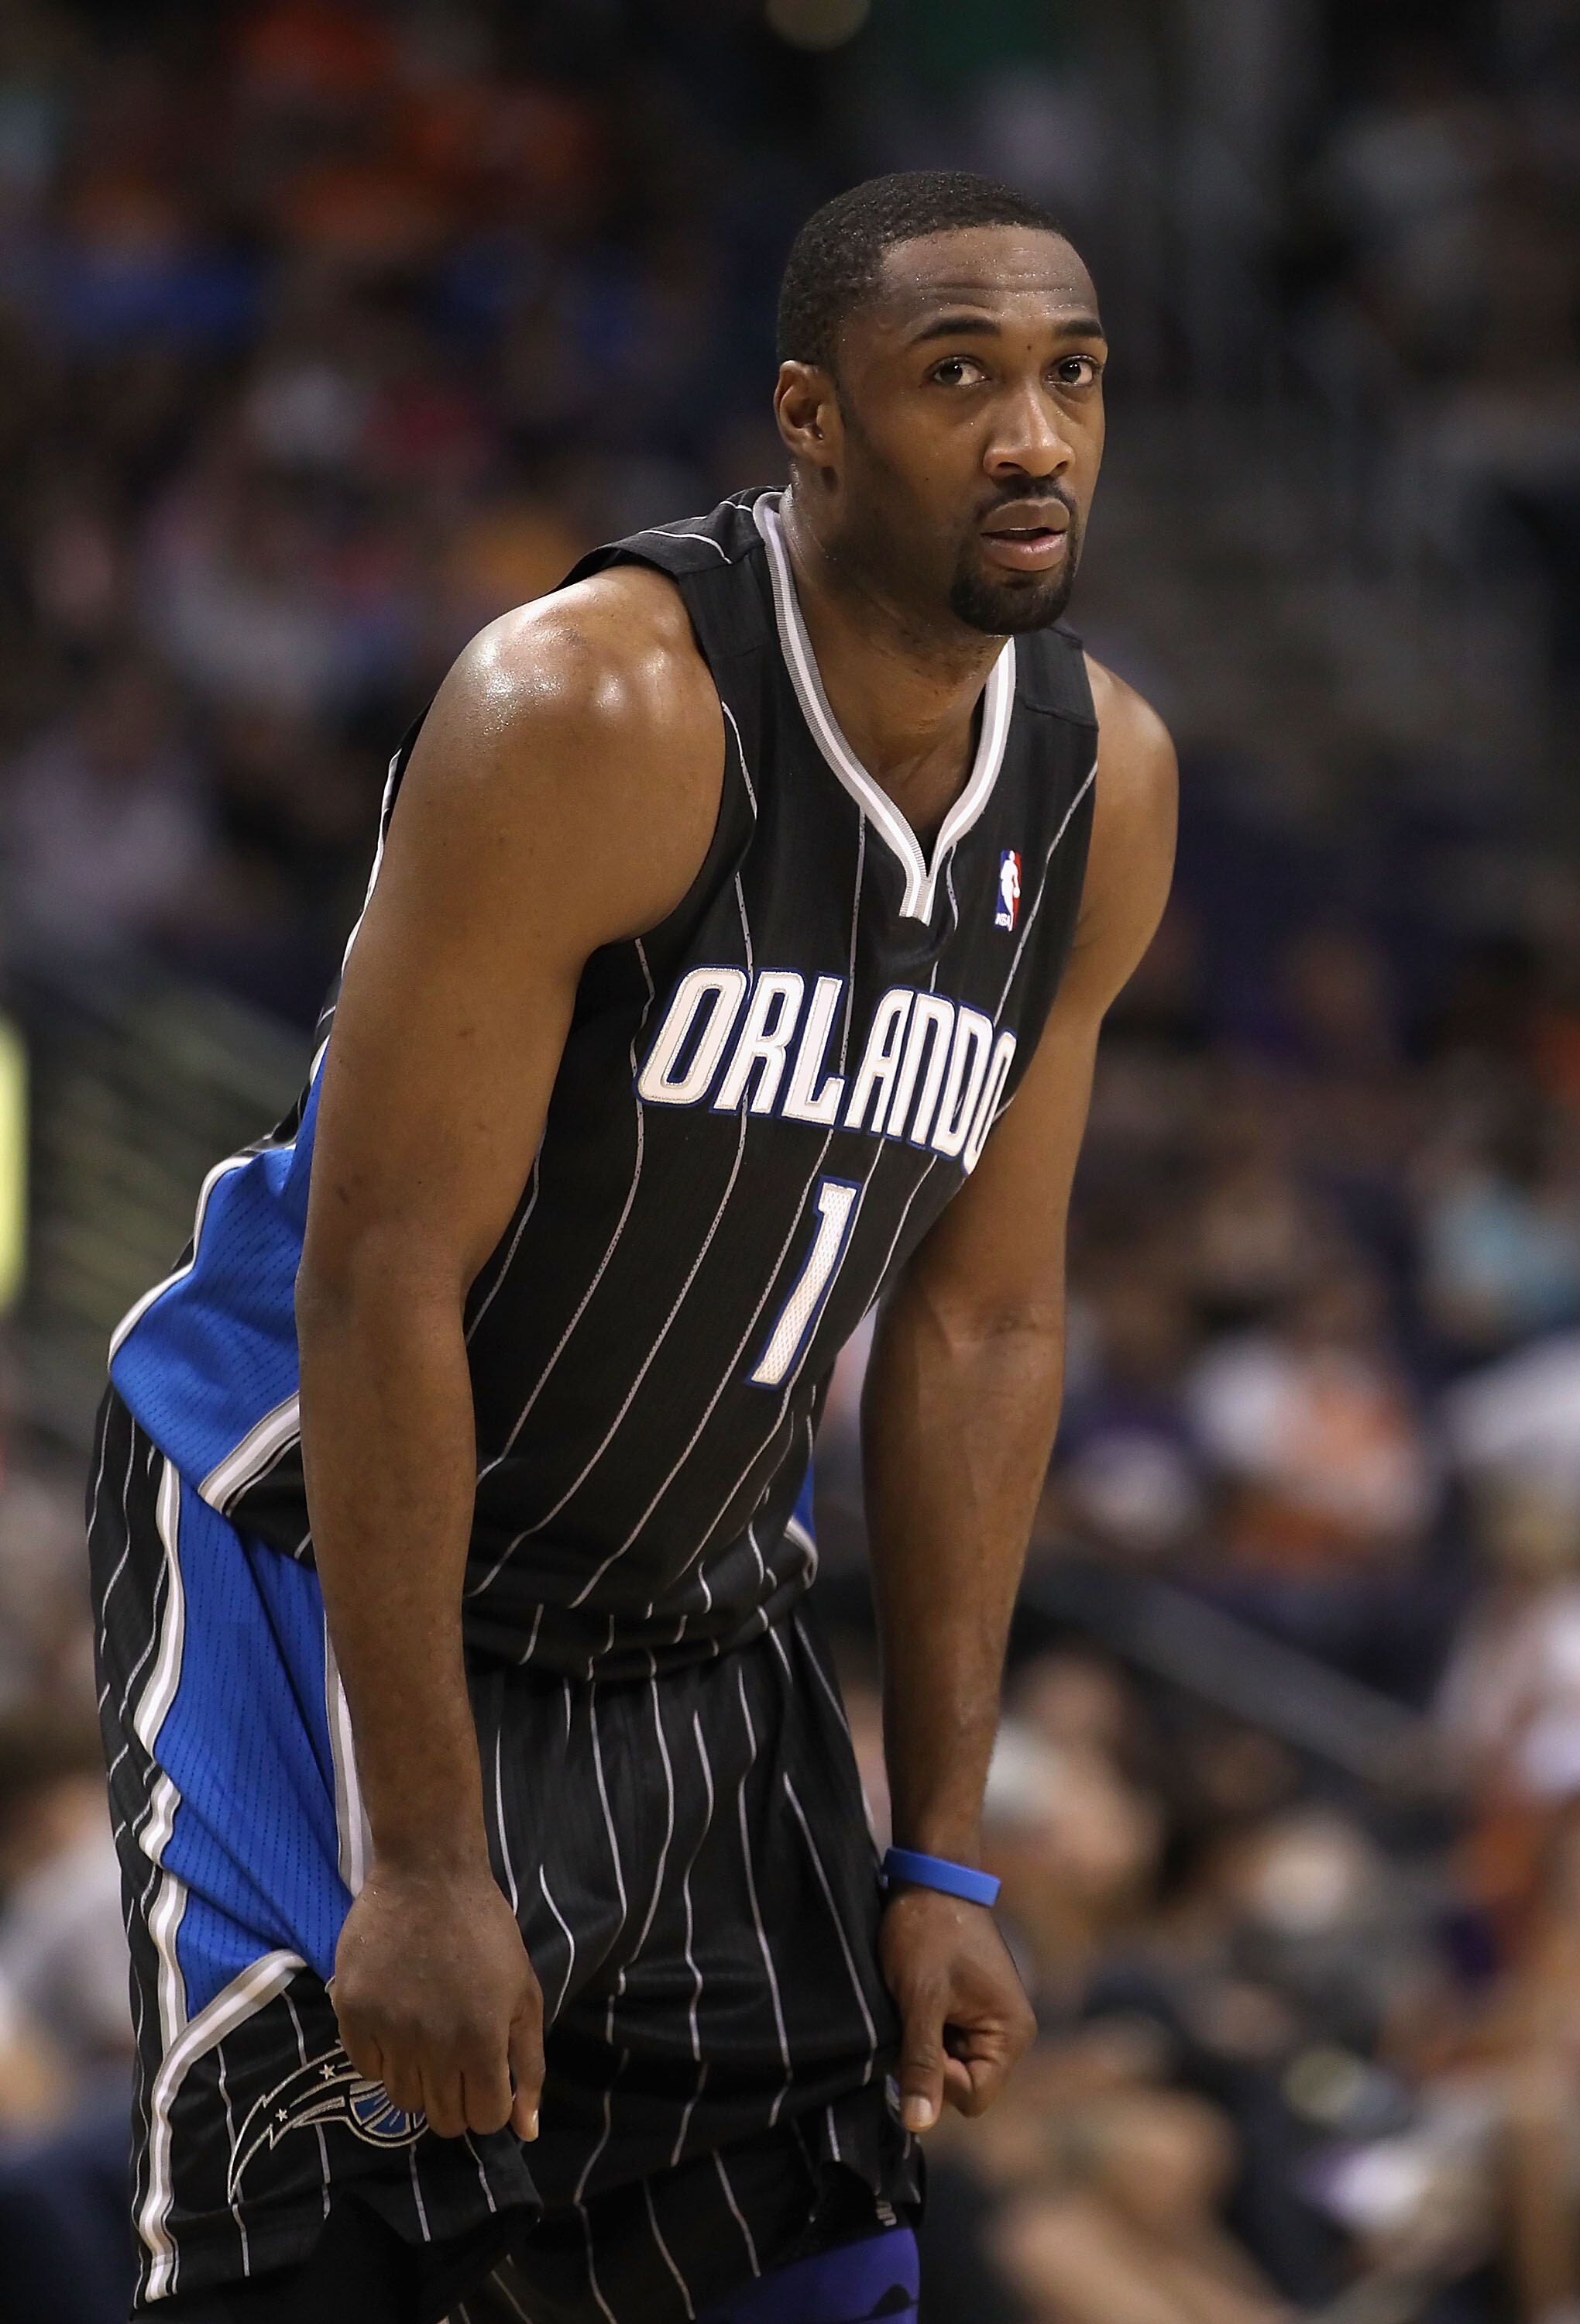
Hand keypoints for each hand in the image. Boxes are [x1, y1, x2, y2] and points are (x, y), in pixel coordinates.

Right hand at [332, 1855, 543, 2141]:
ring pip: (401, 2099)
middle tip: (457, 2058)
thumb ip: (527, 2066)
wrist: (428, 1875)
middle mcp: (431, 2047)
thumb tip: (527, 2131)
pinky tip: (397, 2023)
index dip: (490, 2105)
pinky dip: (383, 2057)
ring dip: (419, 2080)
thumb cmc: (486, 1932)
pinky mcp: (352, 2014)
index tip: (486, 2077)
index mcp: (480, 2043)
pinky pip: (366, 2068)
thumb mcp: (524, 1994)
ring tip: (427, 2038)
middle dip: (456, 2098)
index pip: (482, 2120)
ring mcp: (387, 2032)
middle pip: (441, 2118)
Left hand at [879, 1884, 1034, 2134]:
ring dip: (927, 2043)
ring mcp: (992, 2019)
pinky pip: (948, 2040)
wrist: (929, 1876)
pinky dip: (928, 2028)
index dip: (939, 2081)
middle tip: (913, 2017)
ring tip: (915, 2003)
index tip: (918, 2038)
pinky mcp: (973, 2007)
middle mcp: (1010, 2032)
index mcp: (1011, 2034)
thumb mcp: (921, 2000)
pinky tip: (917, 1999)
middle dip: (932, 2062)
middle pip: (963, 2084)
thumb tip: (917, 2125)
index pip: (973, 2098)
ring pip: (951, 2063)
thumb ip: (922, 2062)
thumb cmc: (928, 1933)